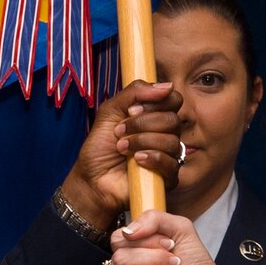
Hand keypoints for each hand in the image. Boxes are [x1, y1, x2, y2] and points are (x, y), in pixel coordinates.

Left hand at [60, 80, 182, 229]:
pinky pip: (171, 162)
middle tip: (120, 131)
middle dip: (142, 124)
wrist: (91, 178)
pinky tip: (135, 161)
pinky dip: (151, 158)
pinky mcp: (168, 177)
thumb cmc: (100, 147)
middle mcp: (165, 134)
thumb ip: (134, 93)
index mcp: (155, 116)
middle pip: (172, 120)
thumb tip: (166, 86)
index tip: (131, 110)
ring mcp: (168, 156)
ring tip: (122, 148)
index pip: (174, 100)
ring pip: (171, 141)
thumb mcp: (110, 110)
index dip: (156, 102)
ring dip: (141, 141)